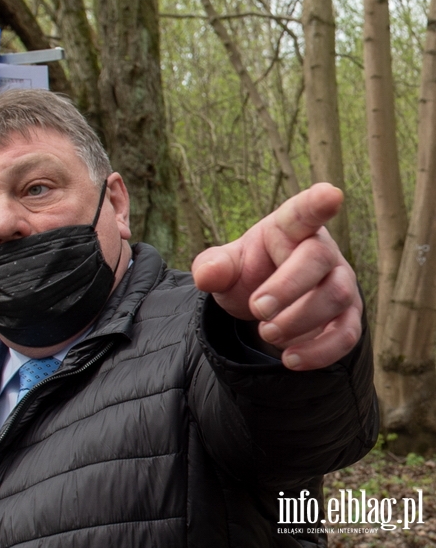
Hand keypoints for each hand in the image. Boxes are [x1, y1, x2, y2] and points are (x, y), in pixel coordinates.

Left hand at [191, 183, 361, 370]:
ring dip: (299, 320)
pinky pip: (346, 334)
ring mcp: (339, 283)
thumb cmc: (248, 274)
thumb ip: (213, 267)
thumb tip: (206, 276)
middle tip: (257, 310)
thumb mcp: (223, 267)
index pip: (304, 211)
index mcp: (289, 228)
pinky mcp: (347, 317)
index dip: (317, 203)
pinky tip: (290, 359)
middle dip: (288, 287)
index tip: (329, 194)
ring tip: (266, 333)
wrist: (262, 308)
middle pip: (318, 260)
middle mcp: (321, 251)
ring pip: (334, 297)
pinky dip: (320, 350)